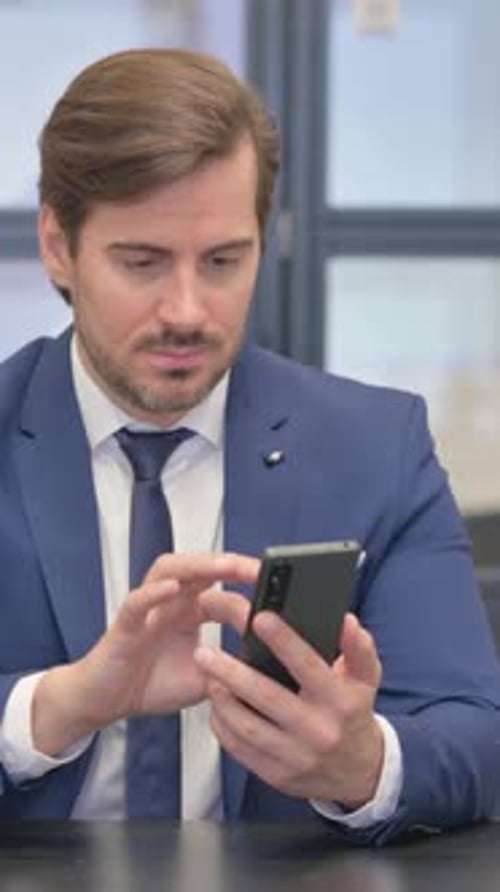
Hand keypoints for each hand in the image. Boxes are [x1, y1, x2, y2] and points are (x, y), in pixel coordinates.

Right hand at [32, 552, 258, 756]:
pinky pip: (139, 601)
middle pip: (201, 568)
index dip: (250, 586)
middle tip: (261, 568)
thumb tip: (270, 671)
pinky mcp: (126, 623)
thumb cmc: (152, 684)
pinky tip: (172, 587)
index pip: (224, 588)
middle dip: (231, 564)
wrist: (109, 701)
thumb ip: (232, 670)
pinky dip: (154, 592)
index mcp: (191, 610)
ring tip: (224, 565)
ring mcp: (149, 608)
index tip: (281, 587)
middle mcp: (171, 601)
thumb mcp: (205, 680)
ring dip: (198, 565)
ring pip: (171, 569)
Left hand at [195, 591, 383, 809]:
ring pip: (247, 726)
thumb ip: (358, 648)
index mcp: (339, 702)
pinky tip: (216, 706)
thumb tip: (347, 622)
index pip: (307, 666)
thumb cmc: (354, 716)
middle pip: (266, 697)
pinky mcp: (277, 775)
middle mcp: (317, 730)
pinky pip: (241, 749)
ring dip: (221, 700)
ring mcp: (296, 756)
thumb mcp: (365, 679)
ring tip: (207, 677)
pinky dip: (223, 726)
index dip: (283, 640)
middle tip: (205, 653)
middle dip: (231, 672)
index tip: (260, 619)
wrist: (358, 774)